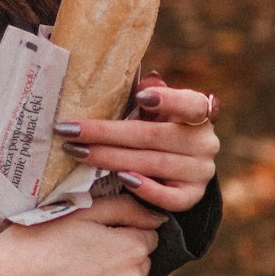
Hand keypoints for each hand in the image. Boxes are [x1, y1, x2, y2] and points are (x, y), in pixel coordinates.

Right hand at [0, 195, 161, 275]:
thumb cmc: (39, 239)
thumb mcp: (82, 211)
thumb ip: (125, 208)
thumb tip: (158, 217)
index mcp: (131, 247)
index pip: (149, 234)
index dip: (123, 228)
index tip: (97, 231)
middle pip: (141, 261)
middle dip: (122, 253)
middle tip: (84, 249)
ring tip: (77, 271)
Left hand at [54, 74, 219, 214]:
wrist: (178, 172)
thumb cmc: (158, 131)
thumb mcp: (157, 112)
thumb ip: (152, 96)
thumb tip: (148, 77)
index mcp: (199, 114)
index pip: (192, 105)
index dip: (168, 100)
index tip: (138, 96)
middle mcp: (205, 143)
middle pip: (153, 136)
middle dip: (106, 133)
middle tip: (70, 131)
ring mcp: (200, 172)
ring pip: (153, 165)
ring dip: (111, 158)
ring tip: (79, 153)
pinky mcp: (192, 197)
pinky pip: (169, 198)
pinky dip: (145, 189)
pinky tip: (121, 178)